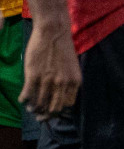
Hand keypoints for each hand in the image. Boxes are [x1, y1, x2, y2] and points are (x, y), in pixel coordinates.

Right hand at [20, 0, 78, 119]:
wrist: (54, 32)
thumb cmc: (63, 49)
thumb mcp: (72, 68)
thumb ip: (68, 82)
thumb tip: (60, 97)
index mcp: (74, 82)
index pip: (67, 106)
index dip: (58, 111)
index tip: (51, 112)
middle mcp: (62, 84)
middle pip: (53, 109)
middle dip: (45, 115)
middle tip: (39, 116)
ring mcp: (47, 81)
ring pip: (39, 104)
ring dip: (33, 109)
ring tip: (30, 108)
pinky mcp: (33, 75)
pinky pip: (27, 95)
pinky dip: (24, 100)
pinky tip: (23, 99)